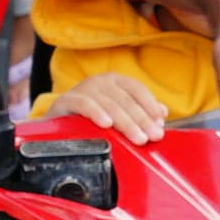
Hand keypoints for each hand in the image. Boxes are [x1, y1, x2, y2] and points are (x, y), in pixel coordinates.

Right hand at [36, 71, 170, 142]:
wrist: (56, 126)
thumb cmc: (91, 120)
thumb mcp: (117, 115)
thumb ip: (139, 112)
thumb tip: (163, 113)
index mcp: (115, 81)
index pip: (138, 90)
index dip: (150, 106)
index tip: (160, 124)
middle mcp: (100, 81)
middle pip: (126, 100)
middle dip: (142, 120)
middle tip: (153, 136)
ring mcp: (83, 89)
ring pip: (109, 104)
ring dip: (126, 122)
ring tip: (138, 137)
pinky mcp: (67, 100)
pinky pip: (84, 104)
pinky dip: (96, 113)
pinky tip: (107, 124)